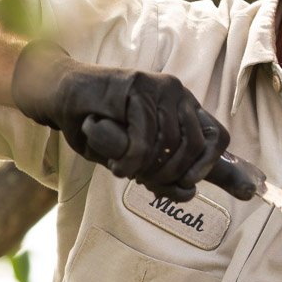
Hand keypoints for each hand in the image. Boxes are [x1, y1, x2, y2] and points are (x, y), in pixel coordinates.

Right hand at [11, 41, 230, 201]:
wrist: (63, 97)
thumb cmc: (101, 128)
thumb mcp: (138, 158)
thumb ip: (165, 175)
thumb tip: (191, 194)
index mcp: (184, 109)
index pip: (218, 138)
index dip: (209, 166)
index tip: (188, 185)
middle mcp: (178, 94)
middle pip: (193, 146)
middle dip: (167, 173)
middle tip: (142, 180)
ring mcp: (159, 87)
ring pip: (169, 143)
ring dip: (145, 168)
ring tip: (123, 169)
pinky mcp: (137, 87)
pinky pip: (144, 138)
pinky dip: (130, 160)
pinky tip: (116, 163)